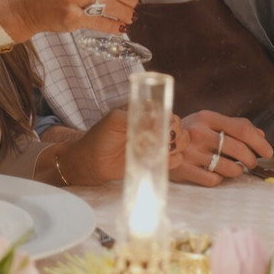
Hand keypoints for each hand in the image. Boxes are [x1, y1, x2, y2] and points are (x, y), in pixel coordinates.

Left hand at [59, 110, 189, 184]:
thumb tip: (155, 116)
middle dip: (175, 133)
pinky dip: (173, 160)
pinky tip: (159, 160)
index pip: (167, 112)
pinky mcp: (156, 161)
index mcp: (146, 114)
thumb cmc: (101, 137)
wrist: (92, 161)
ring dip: (177, 146)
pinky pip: (175, 160)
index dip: (170, 118)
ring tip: (161, 150)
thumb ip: (134, 116)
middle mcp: (154, 128)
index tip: (165, 125)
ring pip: (181, 143)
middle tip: (164, 140)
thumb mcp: (115, 121)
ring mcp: (157, 145)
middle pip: (178, 127)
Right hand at [170, 110, 272, 186]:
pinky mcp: (184, 169)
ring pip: (228, 167)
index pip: (241, 129)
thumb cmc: (188, 132)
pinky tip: (214, 173)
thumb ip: (235, 125)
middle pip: (238, 149)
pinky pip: (213, 179)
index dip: (259, 143)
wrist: (154, 142)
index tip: (268, 153)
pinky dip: (218, 178)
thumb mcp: (208, 122)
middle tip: (251, 163)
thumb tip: (261, 136)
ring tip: (233, 169)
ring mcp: (190, 152)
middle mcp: (199, 133)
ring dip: (236, 171)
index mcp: (207, 118)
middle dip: (250, 159)